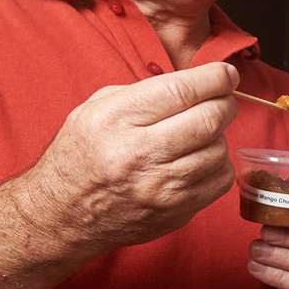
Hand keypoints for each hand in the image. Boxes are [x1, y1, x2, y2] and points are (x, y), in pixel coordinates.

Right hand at [14, 62, 238, 256]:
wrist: (62, 215)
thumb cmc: (80, 155)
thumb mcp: (94, 109)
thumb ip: (143, 92)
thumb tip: (195, 83)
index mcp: (116, 120)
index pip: (182, 90)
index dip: (214, 78)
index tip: (225, 74)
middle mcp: (139, 154)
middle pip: (208, 119)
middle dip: (224, 103)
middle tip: (222, 100)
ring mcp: (159, 188)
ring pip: (218, 150)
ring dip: (219, 135)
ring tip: (202, 133)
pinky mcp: (174, 212)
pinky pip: (219, 181)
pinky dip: (218, 165)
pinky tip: (201, 159)